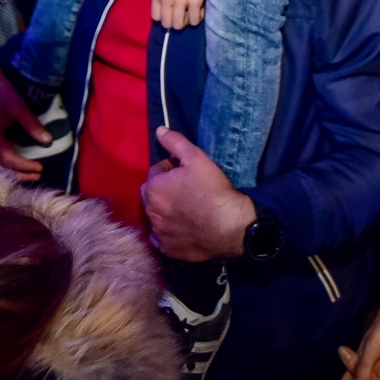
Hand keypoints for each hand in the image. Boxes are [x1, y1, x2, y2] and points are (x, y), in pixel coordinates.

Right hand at [0, 63, 48, 180]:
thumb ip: (32, 125)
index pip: (8, 159)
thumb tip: (48, 141)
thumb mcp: (18, 106)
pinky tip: (11, 166)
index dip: (25, 166)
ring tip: (27, 173)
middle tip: (37, 175)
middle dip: (19, 174)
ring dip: (9, 173)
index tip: (41, 168)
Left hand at [140, 126, 254, 261]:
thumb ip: (175, 142)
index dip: (171, 170)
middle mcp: (150, 211)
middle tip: (186, 190)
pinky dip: (167, 233)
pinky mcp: (167, 250)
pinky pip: (161, 239)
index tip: (187, 173)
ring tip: (187, 209)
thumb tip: (159, 130)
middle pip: (152, 195)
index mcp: (153, 188)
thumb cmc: (212, 189)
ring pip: (155, 216)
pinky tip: (183, 228)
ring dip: (164, 211)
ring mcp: (158, 233)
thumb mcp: (196, 158)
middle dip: (163, 190)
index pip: (156, 172)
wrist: (229, 226)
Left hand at [153, 0, 220, 29]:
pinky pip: (195, 20)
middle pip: (168, 24)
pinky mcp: (194, 1)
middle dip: (176, 21)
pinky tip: (201, 9)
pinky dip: (198, 17)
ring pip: (180, 25)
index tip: (173, 13)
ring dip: (187, 21)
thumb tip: (169, 7)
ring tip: (193, 13)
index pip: (156, 17)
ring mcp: (180, 1)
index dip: (165, 17)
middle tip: (185, 14)